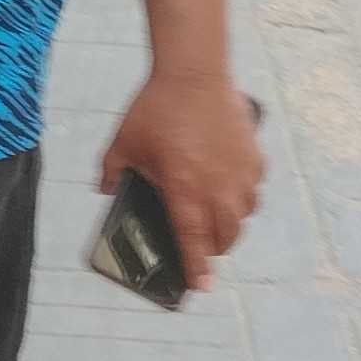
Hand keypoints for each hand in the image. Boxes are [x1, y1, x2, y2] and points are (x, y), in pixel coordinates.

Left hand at [98, 72, 262, 293]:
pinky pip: (254, 188)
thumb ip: (111, 172)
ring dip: (231, 226)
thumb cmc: (156, 108)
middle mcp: (216, 188)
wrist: (193, 72)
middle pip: (223, 237)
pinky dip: (244, 196)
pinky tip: (232, 189)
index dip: (197, 269)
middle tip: (203, 250)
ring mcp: (239, 173)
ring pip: (243, 216)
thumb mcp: (122, 144)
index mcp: (184, 191)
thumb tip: (106, 190)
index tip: (202, 288)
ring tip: (218, 223)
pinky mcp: (253, 155)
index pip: (192, 242)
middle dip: (213, 250)